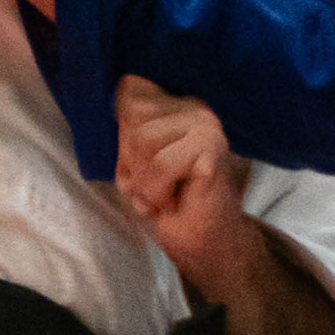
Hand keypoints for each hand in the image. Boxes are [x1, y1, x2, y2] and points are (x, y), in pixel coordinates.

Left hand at [113, 75, 262, 294]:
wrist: (203, 244)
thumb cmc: (165, 204)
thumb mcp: (132, 163)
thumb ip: (127, 130)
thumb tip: (124, 102)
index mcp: (174, 104)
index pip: (129, 91)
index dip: (123, 135)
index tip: (141, 166)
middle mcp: (193, 107)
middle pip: (130, 116)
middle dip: (130, 161)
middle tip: (153, 187)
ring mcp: (205, 125)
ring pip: (142, 139)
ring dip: (143, 181)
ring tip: (161, 195)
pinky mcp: (210, 147)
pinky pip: (160, 165)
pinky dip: (155, 193)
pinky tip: (172, 202)